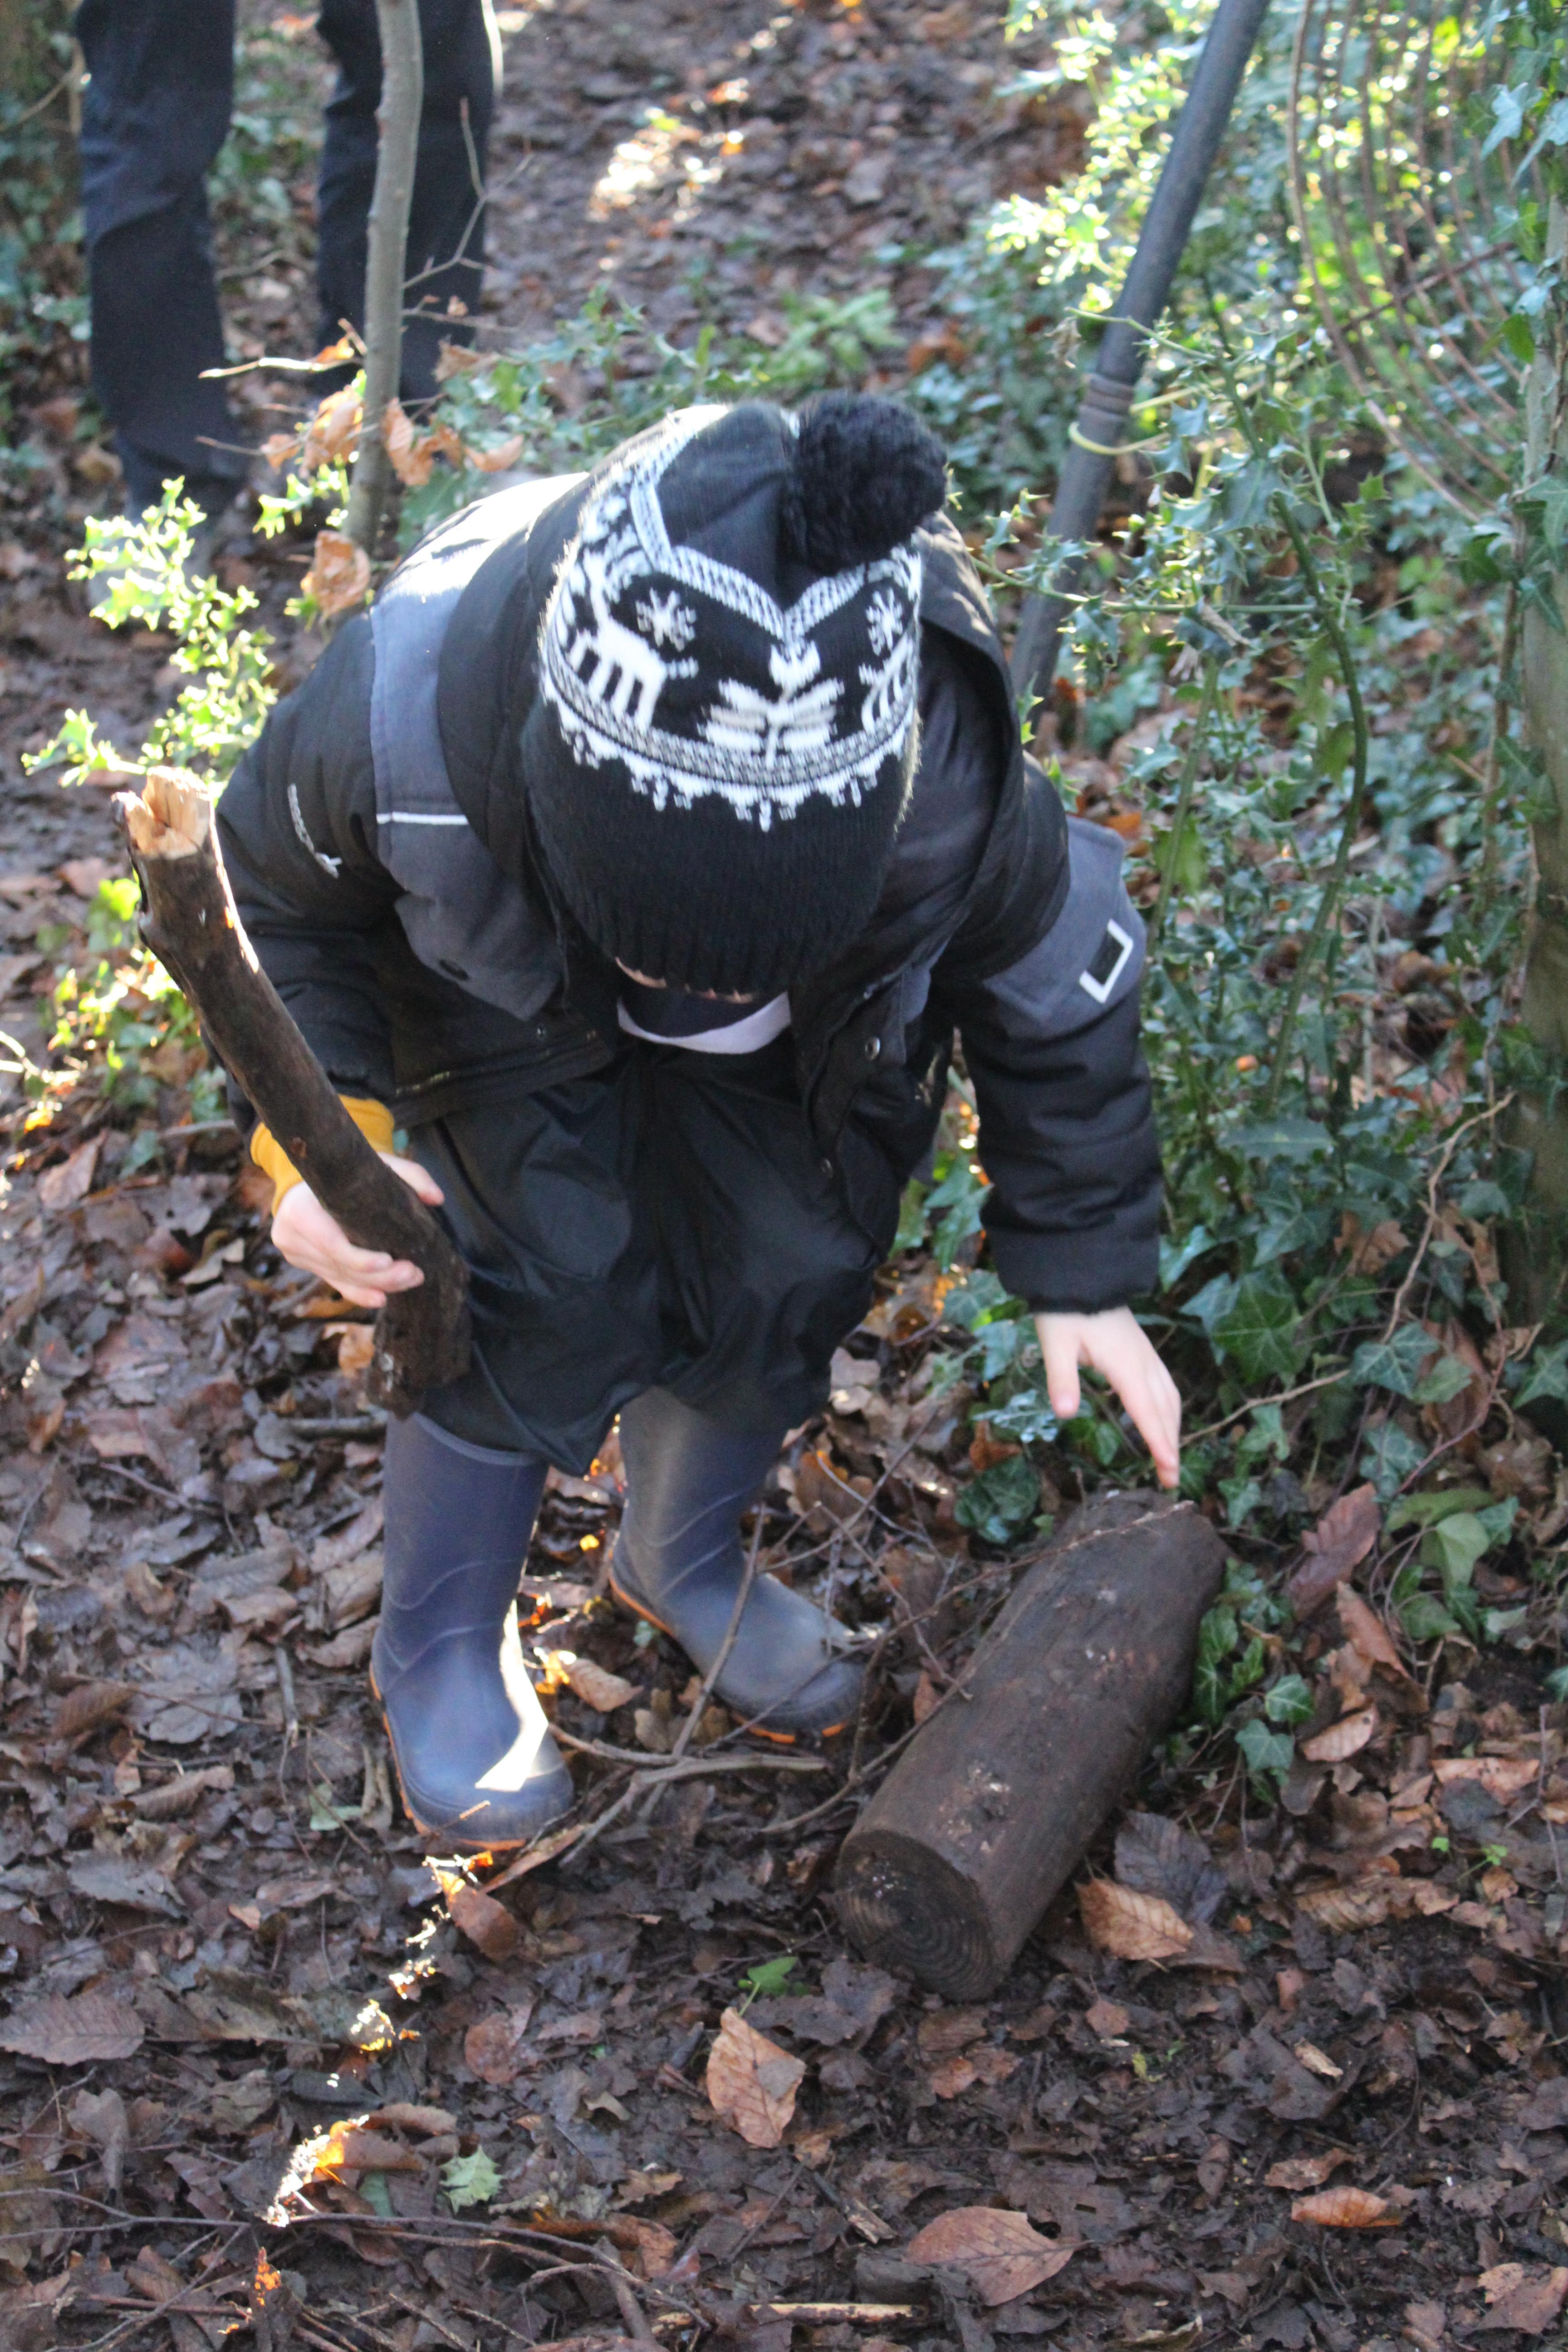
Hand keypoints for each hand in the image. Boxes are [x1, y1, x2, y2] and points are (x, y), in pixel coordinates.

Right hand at [271, 1153, 444, 1309]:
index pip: (331, 1244)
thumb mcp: (375, 1164)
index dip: (360, 1259)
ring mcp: (295, 1253)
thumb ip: (409, 1175)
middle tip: (414, 1274)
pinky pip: (334, 1282)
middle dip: (379, 1276)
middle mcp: (290, 1235)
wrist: (305, 1180)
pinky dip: (358, 1292)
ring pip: (340, 1278)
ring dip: (376, 1285)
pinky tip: (381, 1298)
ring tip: (409, 1280)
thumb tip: (437, 1198)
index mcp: (299, 1209)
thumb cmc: (343, 1172)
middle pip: (339, 1266)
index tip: (389, 1262)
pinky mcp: (304, 1264)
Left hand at [1035, 1305, 1181, 1490]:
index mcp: (1126, 1364)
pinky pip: (1164, 1386)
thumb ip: (1061, 1379)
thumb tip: (1065, 1414)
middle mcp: (1144, 1362)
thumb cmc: (1065, 1310)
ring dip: (1172, 1429)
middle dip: (1169, 1445)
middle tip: (1170, 1481)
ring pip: (1169, 1397)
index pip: (1146, 1410)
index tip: (1169, 1470)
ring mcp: (1146, 1355)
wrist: (1081, 1275)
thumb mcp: (1055, 1344)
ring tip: (1169, 1459)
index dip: (1158, 1442)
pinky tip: (1161, 1421)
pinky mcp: (1142, 1351)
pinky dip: (1168, 1410)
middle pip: (1165, 1409)